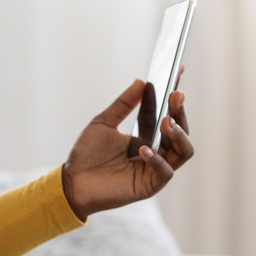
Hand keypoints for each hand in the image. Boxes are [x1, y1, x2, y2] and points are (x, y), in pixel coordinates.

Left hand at [61, 78, 193, 219]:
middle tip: (176, 96)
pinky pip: (166, 172)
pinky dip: (158, 159)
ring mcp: (155, 168)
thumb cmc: (87, 154)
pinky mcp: (150, 185)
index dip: (175, 95)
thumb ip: (123, 104)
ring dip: (178, 134)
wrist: (71, 182)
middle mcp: (157, 151)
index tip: (179, 70)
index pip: (169, 113)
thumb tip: (141, 82)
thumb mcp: (104, 122)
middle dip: (180, 112)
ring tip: (166, 121)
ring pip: (184, 151)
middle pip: (182, 131)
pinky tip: (144, 148)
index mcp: (148, 135)